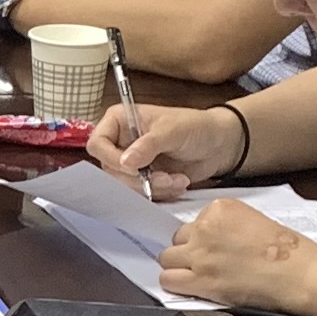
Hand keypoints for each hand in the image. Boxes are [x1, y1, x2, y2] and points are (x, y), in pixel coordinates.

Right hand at [93, 100, 242, 200]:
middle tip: (164, 177)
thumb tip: (124, 162)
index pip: (97, 143)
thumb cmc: (195, 126)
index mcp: (119, 121)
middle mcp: (120, 143)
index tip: (133, 167)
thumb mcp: (171, 131)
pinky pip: (141, 194)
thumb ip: (147, 145)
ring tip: (177, 180)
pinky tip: (178, 183)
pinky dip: (160, 193)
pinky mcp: (144, 180)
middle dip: (137, 178)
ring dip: (152, 187)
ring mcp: (131, 163)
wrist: (219, 144)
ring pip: (125, 186)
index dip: (111, 158)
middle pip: (109, 170)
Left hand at [158, 196, 316, 314]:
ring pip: (167, 259)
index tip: (217, 247)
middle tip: (207, 263)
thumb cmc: (288, 251)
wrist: (299, 274)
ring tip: (198, 277)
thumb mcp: (254, 221)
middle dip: (189, 251)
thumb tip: (213, 239)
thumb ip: (227, 226)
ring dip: (179, 268)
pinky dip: (176, 284)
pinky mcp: (200, 280)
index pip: (195, 222)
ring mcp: (200, 254)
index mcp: (220, 208)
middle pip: (178, 238)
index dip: (203, 238)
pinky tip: (191, 287)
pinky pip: (168, 280)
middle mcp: (205, 227)